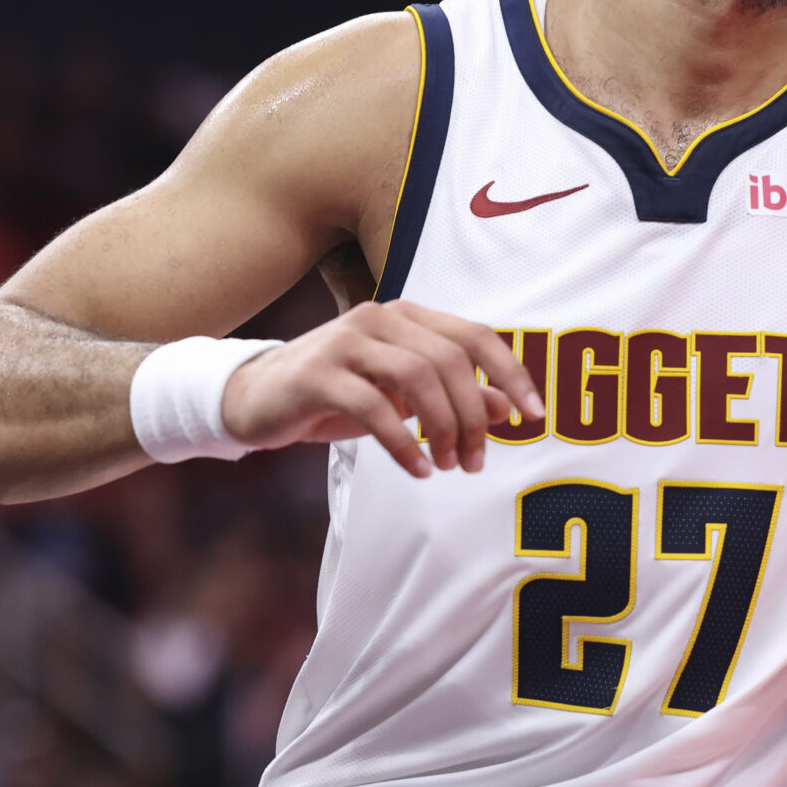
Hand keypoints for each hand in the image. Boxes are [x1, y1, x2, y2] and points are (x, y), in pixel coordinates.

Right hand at [221, 300, 544, 477]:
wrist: (252, 398)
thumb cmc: (336, 395)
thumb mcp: (400, 397)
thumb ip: (452, 395)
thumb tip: (505, 408)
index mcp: (406, 316)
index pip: (475, 336)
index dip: (511, 374)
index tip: (534, 417)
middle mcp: (379, 318)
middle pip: (450, 360)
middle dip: (472, 416)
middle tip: (475, 461)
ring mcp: (346, 342)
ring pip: (416, 378)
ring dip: (442, 428)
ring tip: (446, 466)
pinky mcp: (318, 374)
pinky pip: (375, 406)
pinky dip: (403, 442)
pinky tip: (416, 470)